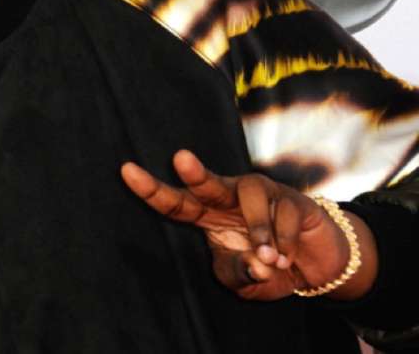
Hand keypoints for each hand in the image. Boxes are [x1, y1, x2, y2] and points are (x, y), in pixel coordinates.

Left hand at [120, 150, 376, 300]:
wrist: (314, 266)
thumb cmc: (267, 267)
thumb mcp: (244, 279)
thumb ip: (239, 273)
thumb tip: (255, 264)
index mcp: (207, 215)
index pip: (175, 203)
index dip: (151, 189)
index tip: (126, 170)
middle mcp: (230, 197)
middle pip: (208, 183)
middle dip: (195, 172)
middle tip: (181, 159)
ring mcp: (262, 193)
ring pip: (251, 195)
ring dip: (260, 230)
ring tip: (271, 259)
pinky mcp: (293, 199)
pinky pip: (285, 213)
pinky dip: (286, 241)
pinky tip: (288, 257)